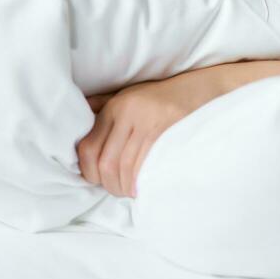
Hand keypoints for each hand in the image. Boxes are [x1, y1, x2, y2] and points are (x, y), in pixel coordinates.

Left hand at [78, 66, 227, 198]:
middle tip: (119, 188)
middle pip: (106, 165)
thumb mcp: (129, 96)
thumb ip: (102, 108)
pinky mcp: (169, 135)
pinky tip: (145, 187)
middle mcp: (129, 113)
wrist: (205, 88)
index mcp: (117, 106)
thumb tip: (74, 127)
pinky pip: (147, 170)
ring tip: (133, 190)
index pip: (88, 149)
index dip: (89, 172)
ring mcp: (150, 124)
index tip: (98, 179)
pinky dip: (143, 185)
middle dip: (109, 185)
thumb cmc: (163, 98)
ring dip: (127, 189)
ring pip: (125, 171)